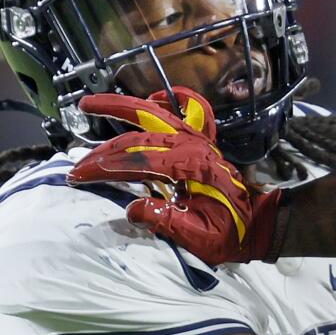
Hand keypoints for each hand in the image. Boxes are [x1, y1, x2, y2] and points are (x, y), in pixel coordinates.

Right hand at [69, 89, 283, 263]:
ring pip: (153, 114)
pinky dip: (168, 101)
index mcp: (189, 168)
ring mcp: (196, 139)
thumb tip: (132, 210)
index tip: (78, 176)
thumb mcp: (199, 238)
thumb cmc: (230, 233)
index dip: (104, 167)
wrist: (258, 224)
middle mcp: (190, 146)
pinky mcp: (200, 141)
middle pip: (136, 138)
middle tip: (77, 165)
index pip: (136, 161)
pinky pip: (187, 110)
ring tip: (88, 104)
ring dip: (120, 107)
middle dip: (102, 151)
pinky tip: (150, 96)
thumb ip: (166, 222)